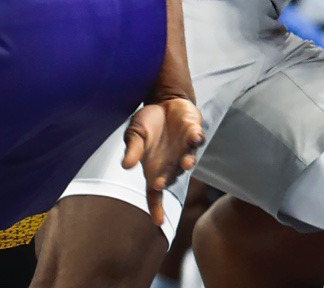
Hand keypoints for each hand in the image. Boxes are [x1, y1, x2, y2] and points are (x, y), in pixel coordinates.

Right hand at [122, 97, 204, 226]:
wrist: (163, 102)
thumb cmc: (147, 123)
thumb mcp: (135, 134)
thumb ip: (133, 148)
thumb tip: (126, 165)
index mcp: (154, 168)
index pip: (154, 194)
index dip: (156, 208)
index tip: (158, 222)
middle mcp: (171, 163)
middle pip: (171, 178)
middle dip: (168, 180)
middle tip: (160, 182)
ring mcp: (184, 149)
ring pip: (188, 160)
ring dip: (187, 161)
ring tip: (185, 161)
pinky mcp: (194, 133)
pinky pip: (197, 139)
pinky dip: (196, 138)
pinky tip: (194, 135)